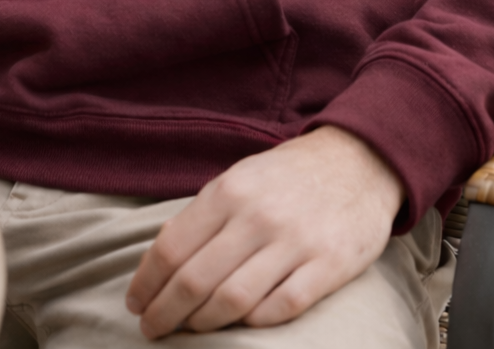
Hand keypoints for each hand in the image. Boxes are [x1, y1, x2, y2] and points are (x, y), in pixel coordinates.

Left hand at [126, 126, 403, 337]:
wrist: (358, 162)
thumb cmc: (287, 177)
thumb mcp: (240, 178)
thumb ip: (204, 215)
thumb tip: (160, 260)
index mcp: (230, 191)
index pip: (172, 247)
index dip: (147, 282)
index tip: (135, 304)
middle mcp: (258, 216)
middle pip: (196, 279)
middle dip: (165, 312)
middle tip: (152, 328)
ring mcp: (294, 242)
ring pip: (233, 300)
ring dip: (203, 324)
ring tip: (189, 330)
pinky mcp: (328, 266)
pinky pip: (281, 308)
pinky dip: (253, 323)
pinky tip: (240, 325)